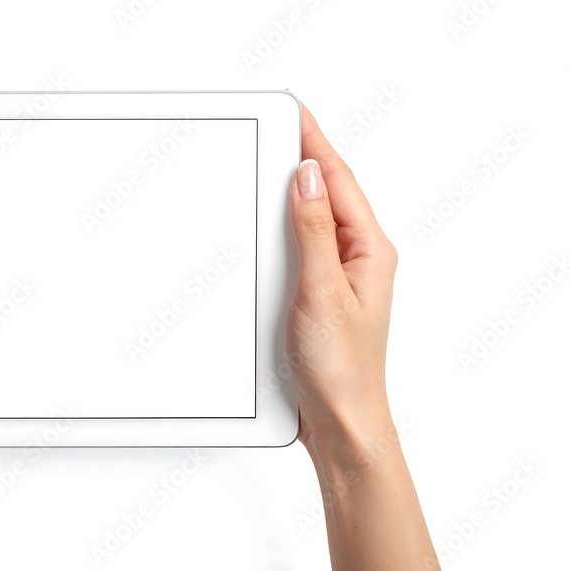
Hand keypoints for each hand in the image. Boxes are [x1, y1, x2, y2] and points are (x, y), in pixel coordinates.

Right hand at [286, 102, 436, 570]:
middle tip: (281, 121)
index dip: (314, 142)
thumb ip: (313, 232)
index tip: (293, 112)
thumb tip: (305, 178)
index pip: (336, 181)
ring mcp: (338, 274)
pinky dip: (285, 221)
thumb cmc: (340, 369)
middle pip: (327, 191)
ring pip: (313, 216)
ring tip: (274, 154)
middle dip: (304, 153)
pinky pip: (302, 242)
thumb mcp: (322, 292)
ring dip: (293, 186)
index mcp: (368, 250)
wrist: (340, 421)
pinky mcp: (318, 291)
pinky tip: (271, 216)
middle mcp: (357, 257)